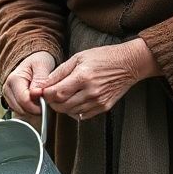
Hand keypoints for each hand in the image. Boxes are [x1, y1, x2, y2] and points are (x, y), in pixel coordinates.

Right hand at [3, 51, 55, 121]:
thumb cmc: (38, 61)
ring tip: (42, 99)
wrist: (33, 59)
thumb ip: (40, 80)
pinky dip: (30, 110)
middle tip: (47, 99)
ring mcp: (8, 95)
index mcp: (14, 80)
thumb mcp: (42, 66)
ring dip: (33, 110)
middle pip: (21, 109)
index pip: (24, 101)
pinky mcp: (11, 100)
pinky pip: (21, 111)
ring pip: (21, 112)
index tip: (48, 101)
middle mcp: (7, 88)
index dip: (38, 105)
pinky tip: (36, 101)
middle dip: (36, 108)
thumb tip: (37, 94)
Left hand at [39, 39, 158, 120]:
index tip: (43, 91)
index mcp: (83, 77)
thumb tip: (44, 84)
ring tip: (63, 96)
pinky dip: (74, 111)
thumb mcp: (78, 57)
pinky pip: (82, 116)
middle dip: (52, 102)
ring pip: (71, 112)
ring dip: (62, 107)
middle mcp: (91, 92)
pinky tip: (74, 101)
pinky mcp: (103, 107)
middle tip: (51, 94)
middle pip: (62, 106)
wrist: (129, 64)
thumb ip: (60, 72)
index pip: (56, 93)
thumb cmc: (104, 57)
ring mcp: (98, 101)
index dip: (46, 94)